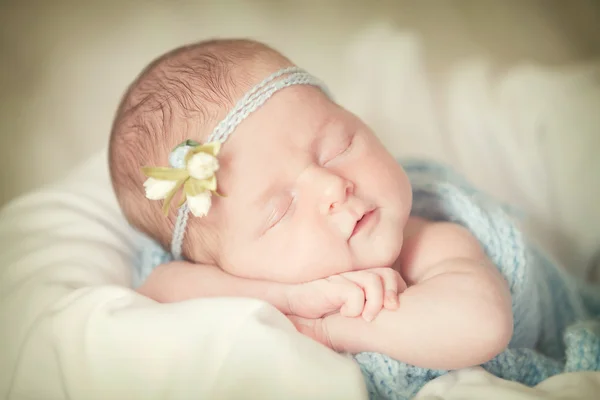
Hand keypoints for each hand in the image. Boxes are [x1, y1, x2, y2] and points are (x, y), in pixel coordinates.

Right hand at [287, 267, 406, 320]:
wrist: (290, 305)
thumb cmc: (320, 310)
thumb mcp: (349, 312)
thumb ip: (367, 309)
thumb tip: (392, 319)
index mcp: (361, 279)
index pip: (390, 275)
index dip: (397, 290)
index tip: (395, 309)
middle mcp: (354, 275)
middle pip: (387, 274)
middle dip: (393, 294)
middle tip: (391, 311)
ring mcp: (342, 278)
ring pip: (373, 282)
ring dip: (375, 303)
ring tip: (366, 318)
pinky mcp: (331, 286)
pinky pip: (354, 293)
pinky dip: (355, 307)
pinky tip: (345, 314)